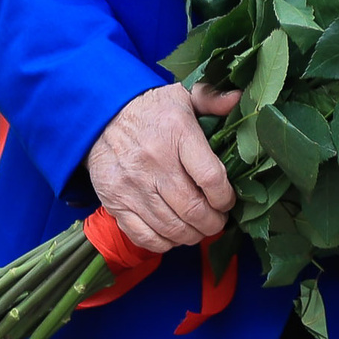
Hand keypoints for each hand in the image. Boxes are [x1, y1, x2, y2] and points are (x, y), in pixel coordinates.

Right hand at [84, 82, 241, 253]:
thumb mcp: (181, 95)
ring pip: (172, 228)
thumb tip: (239, 99)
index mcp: (177, 133)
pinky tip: (174, 235)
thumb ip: (212, 98)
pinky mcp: (116, 202)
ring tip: (199, 229)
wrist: (100, 117)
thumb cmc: (150, 110)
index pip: (211, 177)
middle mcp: (155, 162)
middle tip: (218, 221)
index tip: (228, 200)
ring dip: (193, 235)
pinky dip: (165, 243)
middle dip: (213, 223)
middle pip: (193, 209)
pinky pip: (145, 236)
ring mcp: (133, 185)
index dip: (226, 197)